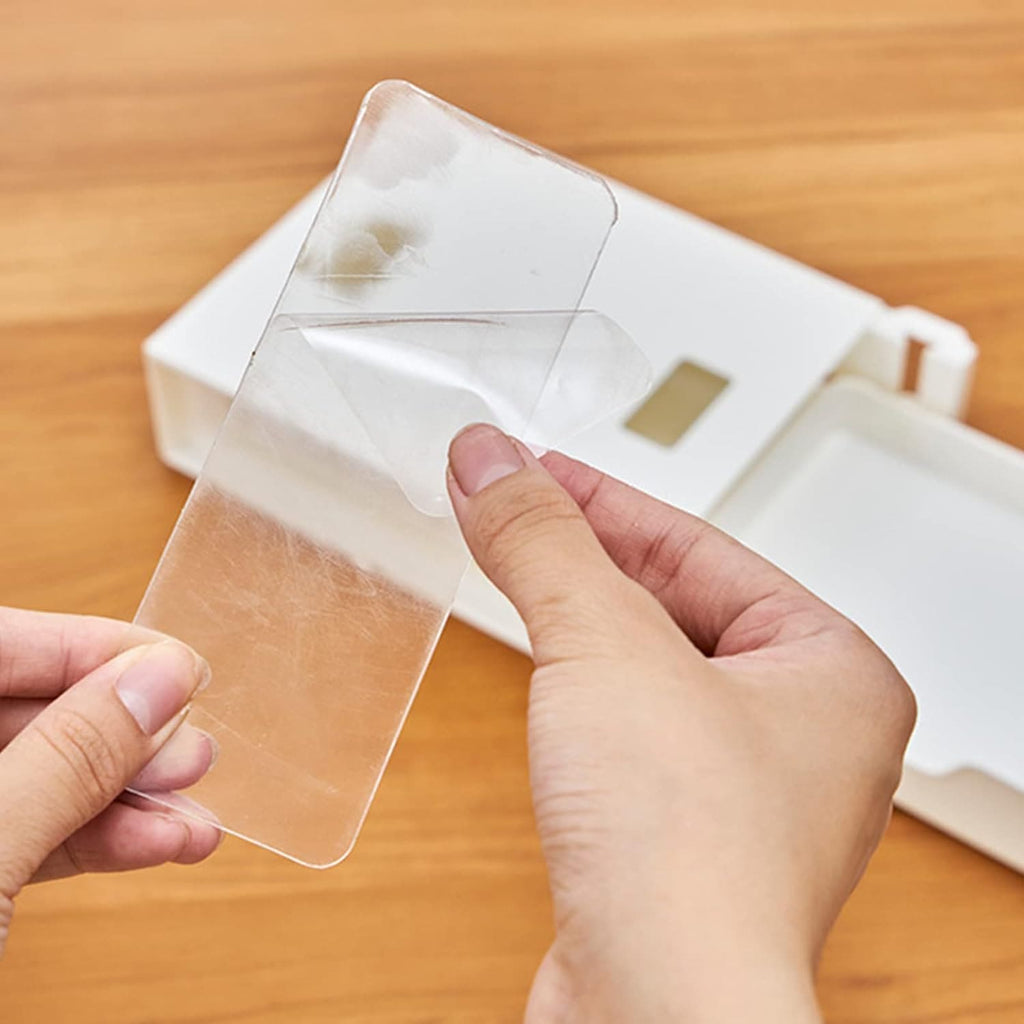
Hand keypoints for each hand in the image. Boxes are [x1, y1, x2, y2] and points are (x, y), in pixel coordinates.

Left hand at [0, 608, 219, 956]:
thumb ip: (67, 760)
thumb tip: (155, 680)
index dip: (82, 647)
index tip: (171, 665)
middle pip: (16, 714)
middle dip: (116, 733)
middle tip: (191, 748)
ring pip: (31, 782)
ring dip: (124, 797)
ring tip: (194, 812)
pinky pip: (28, 838)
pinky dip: (98, 844)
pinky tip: (161, 845)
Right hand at [447, 426, 915, 1023]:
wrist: (657, 1016)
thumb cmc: (688, 855)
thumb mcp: (605, 646)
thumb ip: (546, 544)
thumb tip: (492, 462)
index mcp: (833, 670)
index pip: (700, 545)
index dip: (604, 496)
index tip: (533, 464)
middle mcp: (800, 729)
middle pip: (674, 598)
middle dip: (584, 549)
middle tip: (509, 500)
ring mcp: (742, 786)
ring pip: (647, 663)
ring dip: (577, 611)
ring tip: (516, 562)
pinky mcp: (681, 834)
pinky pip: (628, 725)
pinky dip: (578, 683)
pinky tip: (542, 666)